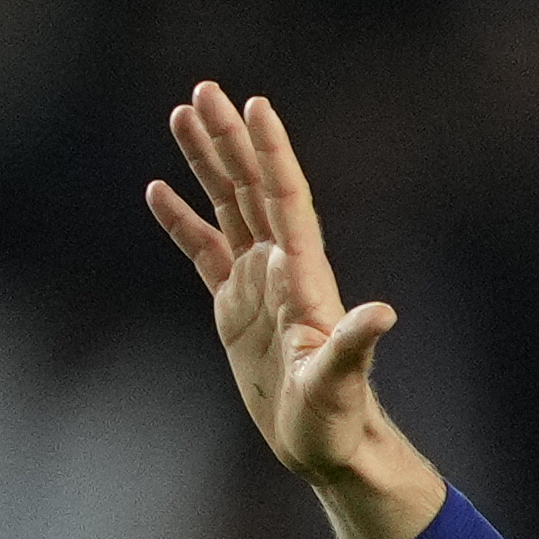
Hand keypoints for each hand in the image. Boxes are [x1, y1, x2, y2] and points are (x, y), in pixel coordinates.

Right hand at [146, 83, 444, 538]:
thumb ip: (353, 346)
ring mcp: (256, 286)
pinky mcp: (234, 309)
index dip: (272, 153)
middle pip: (252, 189)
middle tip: (204, 90)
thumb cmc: (337, 420)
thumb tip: (381, 313)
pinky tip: (157, 189)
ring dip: (206, 163)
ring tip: (181, 114)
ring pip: (228, 208)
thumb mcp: (341, 384)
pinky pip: (203, 252)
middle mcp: (281, 270)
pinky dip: (182, 221)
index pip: (285, 200)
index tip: (255, 105)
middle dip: (229, 140)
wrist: (326, 448)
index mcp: (304, 277)